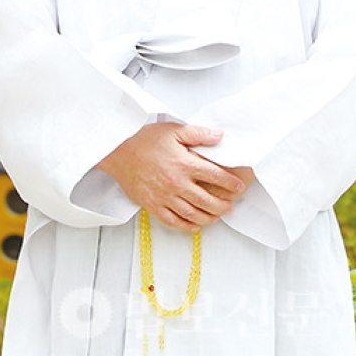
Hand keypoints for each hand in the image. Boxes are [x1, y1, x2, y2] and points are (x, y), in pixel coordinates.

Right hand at [97, 122, 245, 230]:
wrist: (117, 149)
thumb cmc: (144, 138)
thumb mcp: (174, 130)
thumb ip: (199, 134)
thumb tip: (219, 136)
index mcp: (184, 163)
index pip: (215, 176)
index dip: (230, 183)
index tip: (238, 186)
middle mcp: (176, 183)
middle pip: (206, 200)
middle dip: (222, 205)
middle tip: (230, 206)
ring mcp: (164, 196)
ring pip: (191, 214)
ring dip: (208, 218)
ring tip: (216, 216)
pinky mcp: (152, 205)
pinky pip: (172, 221)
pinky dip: (185, 226)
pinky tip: (194, 225)